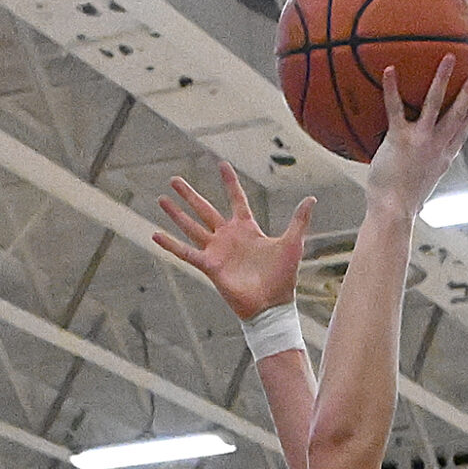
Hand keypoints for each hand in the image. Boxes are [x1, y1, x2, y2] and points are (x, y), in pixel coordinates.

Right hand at [152, 161, 315, 320]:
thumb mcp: (293, 243)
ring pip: (191, 226)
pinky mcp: (209, 266)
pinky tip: (155, 235)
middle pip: (205, 209)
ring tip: (161, 200)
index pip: (235, 198)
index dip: (229, 182)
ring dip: (176, 214)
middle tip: (174, 179)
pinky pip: (186, 252)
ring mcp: (217, 251)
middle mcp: (228, 237)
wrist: (271, 305)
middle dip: (190, 195)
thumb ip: (299, 220)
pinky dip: (170, 245)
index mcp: (246, 228)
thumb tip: (312, 198)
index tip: (220, 163)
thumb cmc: (283, 277)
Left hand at [363, 55, 467, 217]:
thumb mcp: (417, 194)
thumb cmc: (400, 207)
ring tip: (449, 58)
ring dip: (443, 79)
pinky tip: (389, 70)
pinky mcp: (401, 138)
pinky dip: (392, 88)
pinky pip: (396, 108)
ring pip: (435, 103)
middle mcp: (436, 146)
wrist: (394, 212)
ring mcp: (421, 140)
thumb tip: (412, 197)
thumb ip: (417, 182)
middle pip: (457, 114)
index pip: (460, 136)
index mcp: (442, 160)